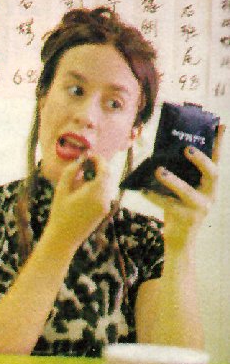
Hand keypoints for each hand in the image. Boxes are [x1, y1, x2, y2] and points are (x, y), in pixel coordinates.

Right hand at [48, 154, 111, 244]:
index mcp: (94, 192)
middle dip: (100, 167)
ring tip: (84, 174)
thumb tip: (81, 159)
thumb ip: (71, 172)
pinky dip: (99, 186)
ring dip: (100, 176)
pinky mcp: (104, 212)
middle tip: (87, 161)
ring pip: (108, 185)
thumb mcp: (61, 190)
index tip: (88, 155)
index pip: (104, 169)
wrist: (63, 238)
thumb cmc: (59, 214)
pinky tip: (85, 188)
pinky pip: (105, 194)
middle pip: (109, 176)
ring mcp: (105, 206)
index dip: (98, 160)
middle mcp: (104, 199)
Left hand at [144, 124, 224, 248]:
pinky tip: (142, 189)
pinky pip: (167, 204)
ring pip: (186, 191)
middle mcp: (210, 195)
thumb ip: (181, 175)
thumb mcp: (184, 190)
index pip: (217, 161)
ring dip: (172, 180)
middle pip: (212, 174)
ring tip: (158, 170)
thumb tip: (161, 155)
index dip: (219, 143)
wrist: (180, 239)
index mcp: (210, 185)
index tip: (221, 124)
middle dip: (200, 160)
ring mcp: (199, 207)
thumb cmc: (179, 208)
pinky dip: (153, 196)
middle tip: (186, 148)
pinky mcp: (185, 218)